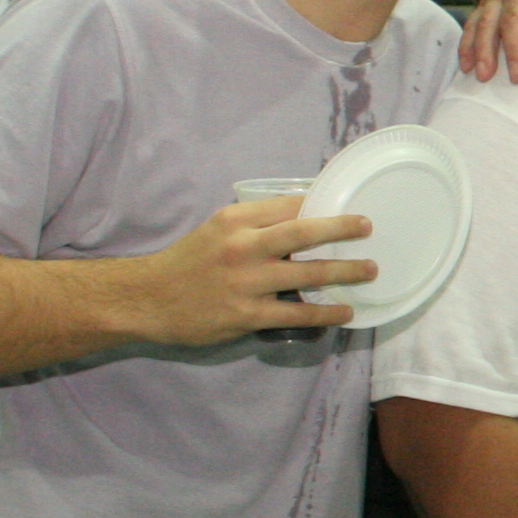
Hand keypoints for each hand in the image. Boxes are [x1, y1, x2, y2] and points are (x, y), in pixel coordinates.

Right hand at [126, 199, 379, 348]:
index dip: (322, 204)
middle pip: (305, 232)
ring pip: (308, 273)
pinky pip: (297, 312)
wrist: (147, 299)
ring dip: (345, 271)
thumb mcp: (217, 229)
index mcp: (235, 220)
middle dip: (342, 228)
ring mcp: (247, 282)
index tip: (347, 204)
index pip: (289, 205)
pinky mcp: (247, 314)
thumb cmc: (187, 262)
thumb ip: (254, 222)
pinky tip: (345, 312)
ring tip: (370, 270)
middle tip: (369, 227)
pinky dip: (325, 313)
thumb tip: (302, 214)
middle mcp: (243, 246)